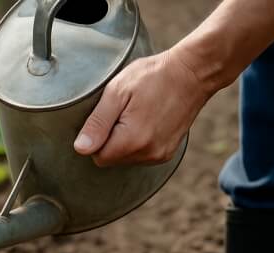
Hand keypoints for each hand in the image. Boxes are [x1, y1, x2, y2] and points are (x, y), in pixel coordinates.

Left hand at [73, 47, 213, 166]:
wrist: (193, 73)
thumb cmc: (153, 76)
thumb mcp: (117, 92)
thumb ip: (97, 123)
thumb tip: (81, 149)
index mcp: (132, 140)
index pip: (97, 156)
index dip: (97, 136)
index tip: (109, 115)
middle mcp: (147, 154)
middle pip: (111, 159)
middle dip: (110, 139)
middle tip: (123, 112)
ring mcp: (160, 155)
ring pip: (125, 159)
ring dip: (124, 141)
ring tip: (137, 114)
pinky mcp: (167, 153)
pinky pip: (141, 156)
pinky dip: (138, 142)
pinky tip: (147, 121)